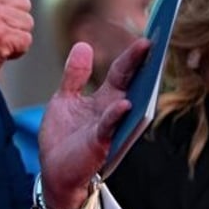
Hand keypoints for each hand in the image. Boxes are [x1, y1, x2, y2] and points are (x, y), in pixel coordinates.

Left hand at [38, 38, 149, 208]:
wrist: (54, 171)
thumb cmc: (63, 137)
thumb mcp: (65, 99)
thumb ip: (75, 75)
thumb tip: (83, 45)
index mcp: (105, 99)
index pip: (122, 72)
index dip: (132, 55)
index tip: (147, 37)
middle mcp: (112, 111)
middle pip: (129, 82)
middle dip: (141, 63)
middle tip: (153, 42)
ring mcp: (107, 127)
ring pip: (126, 102)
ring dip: (137, 86)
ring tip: (147, 63)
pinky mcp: (98, 142)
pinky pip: (109, 126)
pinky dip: (116, 115)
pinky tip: (124, 103)